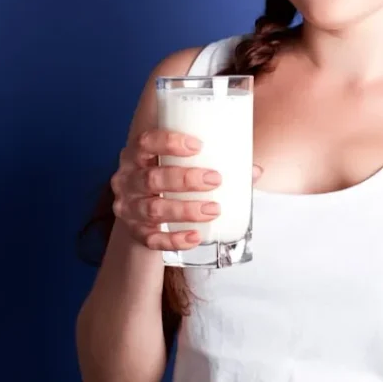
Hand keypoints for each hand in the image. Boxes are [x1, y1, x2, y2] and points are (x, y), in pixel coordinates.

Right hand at [110, 129, 260, 251]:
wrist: (144, 211)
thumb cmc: (169, 178)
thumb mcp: (181, 165)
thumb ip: (214, 163)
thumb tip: (254, 170)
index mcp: (137, 155)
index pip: (145, 142)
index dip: (169, 142)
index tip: (198, 145)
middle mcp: (127, 180)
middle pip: (152, 178)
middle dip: (185, 179)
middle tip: (215, 180)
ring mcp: (129, 208)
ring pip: (153, 209)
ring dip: (185, 210)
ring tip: (214, 209)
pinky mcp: (136, 232)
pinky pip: (152, 239)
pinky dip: (174, 239)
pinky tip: (195, 237)